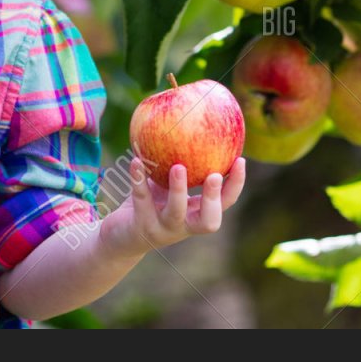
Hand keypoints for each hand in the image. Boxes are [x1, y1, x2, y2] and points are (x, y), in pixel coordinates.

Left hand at [99, 156, 246, 260]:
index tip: (240, 160)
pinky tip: (136, 160)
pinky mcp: (140, 227)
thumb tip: (192, 125)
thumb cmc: (149, 204)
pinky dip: (139, 179)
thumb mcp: (166, 185)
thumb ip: (180, 165)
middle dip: (214, 198)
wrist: (120, 236)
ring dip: (178, 189)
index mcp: (196, 214)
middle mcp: (184, 226)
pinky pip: (141, 199)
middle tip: (214, 174)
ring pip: (175, 213)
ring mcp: (163, 229)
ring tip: (178, 166)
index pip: (225, 203)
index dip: (235, 185)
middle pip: (209, 220)